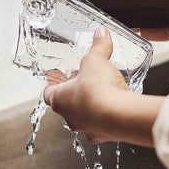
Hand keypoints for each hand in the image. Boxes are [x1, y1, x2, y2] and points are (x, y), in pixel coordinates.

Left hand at [44, 27, 163, 145]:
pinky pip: (102, 124)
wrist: (120, 116)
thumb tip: (100, 34)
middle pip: (66, 104)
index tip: (55, 75)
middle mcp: (71, 118)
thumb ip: (98, 46)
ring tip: (99, 91)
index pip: (48, 92)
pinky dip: (106, 114)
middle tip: (80, 80)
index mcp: (60, 99)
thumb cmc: (98, 91)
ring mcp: (87, 128)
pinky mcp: (105, 134)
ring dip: (89, 104)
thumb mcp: (96, 59)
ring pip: (84, 116)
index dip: (52, 82)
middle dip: (73, 91)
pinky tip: (114, 104)